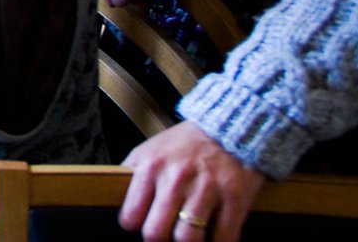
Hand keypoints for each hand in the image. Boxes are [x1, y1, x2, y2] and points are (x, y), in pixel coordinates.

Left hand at [120, 121, 264, 241]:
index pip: (131, 216)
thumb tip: (122, 205)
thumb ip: (133, 176)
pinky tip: (214, 238)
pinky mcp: (235, 199)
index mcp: (151, 167)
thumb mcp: (150, 150)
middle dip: (159, 240)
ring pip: (188, 240)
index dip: (135, 226)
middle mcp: (176, 179)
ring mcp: (206, 190)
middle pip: (156, 233)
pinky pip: (224, 237)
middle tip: (166, 235)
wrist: (228, 128)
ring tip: (188, 236)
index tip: (142, 224)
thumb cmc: (185, 144)